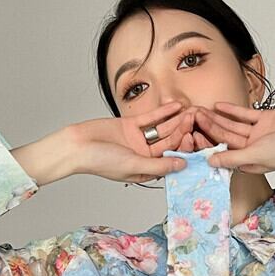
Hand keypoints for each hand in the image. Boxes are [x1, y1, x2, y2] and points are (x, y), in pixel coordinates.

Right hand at [68, 102, 197, 182]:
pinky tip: (177, 105)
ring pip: (163, 130)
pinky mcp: (131, 125)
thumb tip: (183, 165)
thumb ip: (159, 166)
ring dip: (176, 120)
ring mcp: (139, 140)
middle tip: (196, 121)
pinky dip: (164, 112)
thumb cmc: (100, 162)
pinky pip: (151, 118)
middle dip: (183, 132)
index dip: (185, 151)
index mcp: (147, 170)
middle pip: (170, 143)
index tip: (197, 141)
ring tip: (190, 111)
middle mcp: (145, 155)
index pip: (171, 160)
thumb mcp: (134, 166)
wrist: (77, 145)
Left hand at [194, 103, 274, 173]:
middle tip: (191, 119)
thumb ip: (232, 158)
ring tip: (200, 110)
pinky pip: (245, 115)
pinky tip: (218, 105)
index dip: (207, 147)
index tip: (191, 139)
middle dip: (209, 129)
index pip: (223, 155)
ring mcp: (258, 133)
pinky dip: (232, 110)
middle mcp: (252, 148)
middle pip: (225, 138)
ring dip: (217, 118)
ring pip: (232, 125)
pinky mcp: (264, 119)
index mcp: (249, 162)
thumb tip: (210, 162)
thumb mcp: (256, 155)